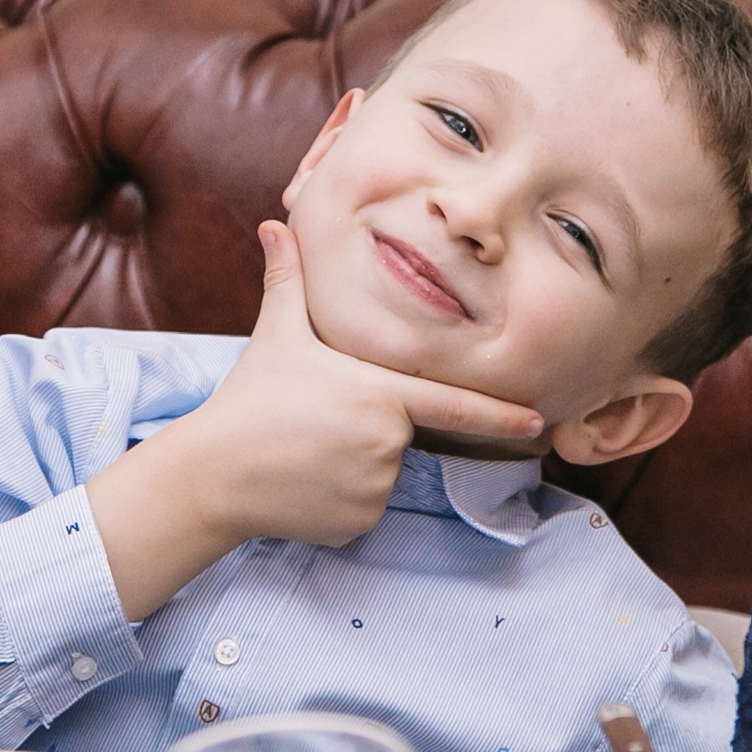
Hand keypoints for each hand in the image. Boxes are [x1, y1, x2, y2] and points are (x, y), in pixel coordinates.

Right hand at [87, 221, 541, 618]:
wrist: (212, 474)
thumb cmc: (248, 399)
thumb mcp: (276, 334)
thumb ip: (288, 280)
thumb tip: (274, 226)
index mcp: (381, 394)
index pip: (456, 406)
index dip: (501, 415)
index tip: (539, 422)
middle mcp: (388, 444)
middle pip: (399, 436)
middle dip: (367, 428)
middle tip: (315, 423)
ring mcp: (377, 490)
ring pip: (382, 474)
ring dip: (353, 465)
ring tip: (304, 452)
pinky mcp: (358, 525)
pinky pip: (363, 508)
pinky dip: (340, 499)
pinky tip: (303, 484)